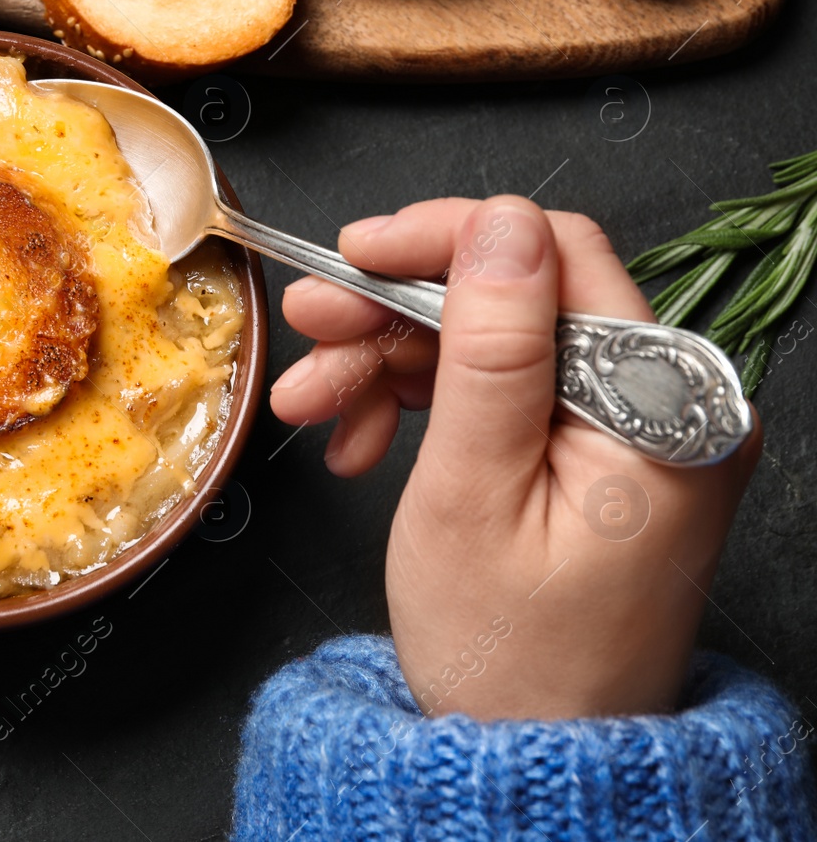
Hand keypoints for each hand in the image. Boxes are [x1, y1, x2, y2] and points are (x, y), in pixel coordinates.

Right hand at [270, 196, 760, 718]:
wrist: (526, 757)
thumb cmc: (507, 653)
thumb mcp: (474, 492)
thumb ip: (490, 350)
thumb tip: (496, 224)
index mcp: (662, 407)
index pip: (555, 255)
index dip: (444, 240)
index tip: (356, 252)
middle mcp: (667, 404)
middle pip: (517, 298)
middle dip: (399, 309)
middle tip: (313, 330)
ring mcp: (633, 428)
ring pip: (496, 341)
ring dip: (393, 360)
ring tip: (315, 404)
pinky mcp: (597, 452)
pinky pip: (504, 391)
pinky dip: (423, 403)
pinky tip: (363, 439)